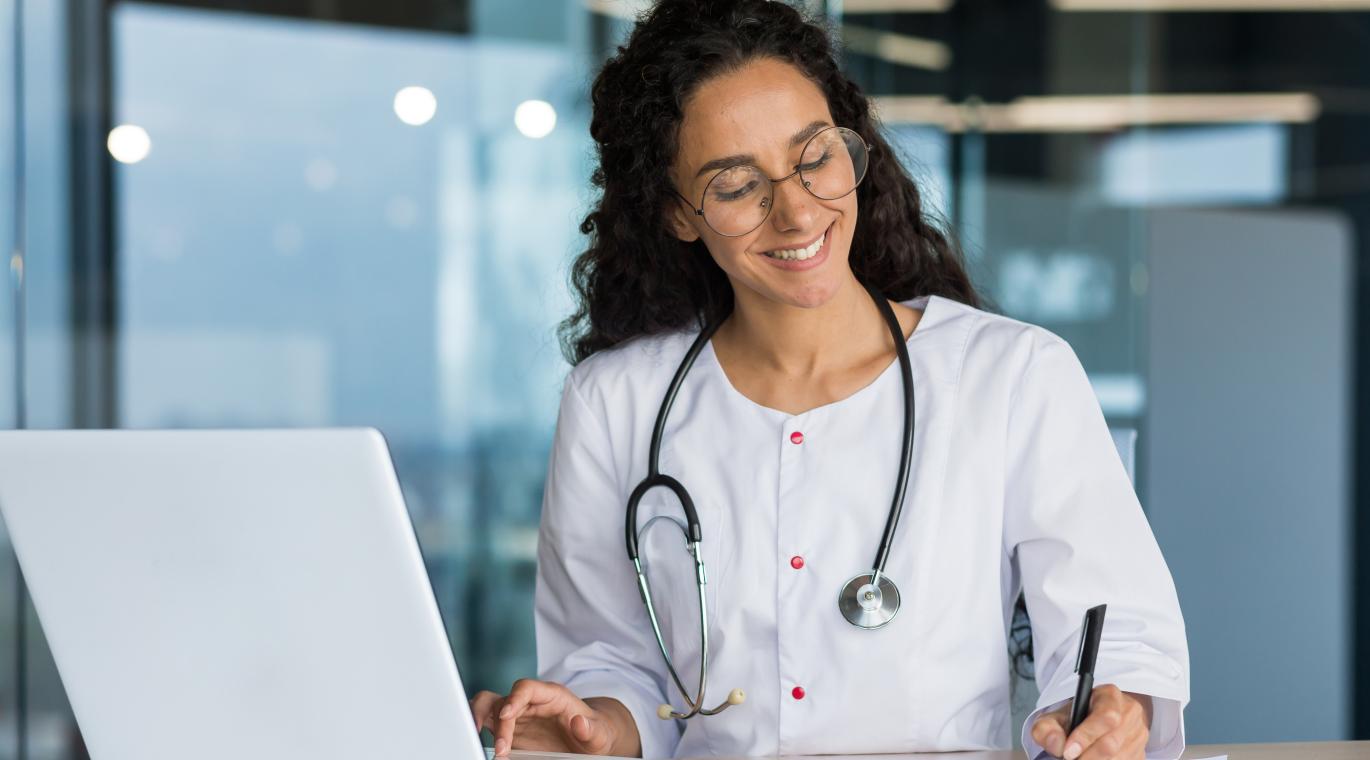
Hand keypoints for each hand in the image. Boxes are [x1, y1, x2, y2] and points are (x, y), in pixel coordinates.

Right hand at [469, 678, 639, 756]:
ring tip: (494, 750)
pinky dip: (483, 734)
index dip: (513, 699)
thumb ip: (591, 728)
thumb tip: (579, 722)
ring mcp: (518, 716)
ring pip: (488, 708)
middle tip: (501, 746)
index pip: (525, 688)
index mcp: (551, 695)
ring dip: (482, 725)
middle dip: (494, 720)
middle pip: (501, 700)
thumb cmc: (595, 731)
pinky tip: (490, 750)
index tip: (506, 715)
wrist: (590, 739)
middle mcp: (530, 702)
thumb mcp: (600, 733)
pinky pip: (488, 725)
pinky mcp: (511, 730)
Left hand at [1030, 685, 1151, 759]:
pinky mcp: (1141, 754)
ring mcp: (1139, 735)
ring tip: (1080, 757)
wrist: (1095, 719)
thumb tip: (1057, 745)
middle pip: (1111, 744)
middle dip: (1087, 757)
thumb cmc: (1077, 717)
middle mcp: (1130, 713)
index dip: (1086, 736)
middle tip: (1070, 759)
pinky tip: (1093, 758)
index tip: (1068, 752)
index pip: (1106, 716)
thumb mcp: (1056, 715)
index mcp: (1110, 696)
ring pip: (1119, 758)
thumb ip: (1047, 728)